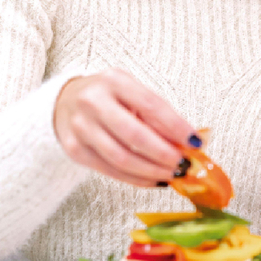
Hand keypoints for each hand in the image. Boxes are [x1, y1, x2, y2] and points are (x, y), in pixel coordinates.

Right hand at [53, 67, 197, 187]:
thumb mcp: (132, 92)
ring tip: (173, 174)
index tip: (195, 142)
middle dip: (165, 154)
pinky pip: (111, 170)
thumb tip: (189, 141)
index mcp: (114, 81)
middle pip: (135, 136)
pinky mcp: (75, 150)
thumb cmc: (108, 96)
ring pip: (122, 158)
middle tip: (185, 165)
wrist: (65, 101)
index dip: (176, 127)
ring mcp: (81, 127)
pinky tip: (154, 179)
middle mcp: (94, 102)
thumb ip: (157, 113)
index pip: (151, 105)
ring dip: (153, 171)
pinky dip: (137, 179)